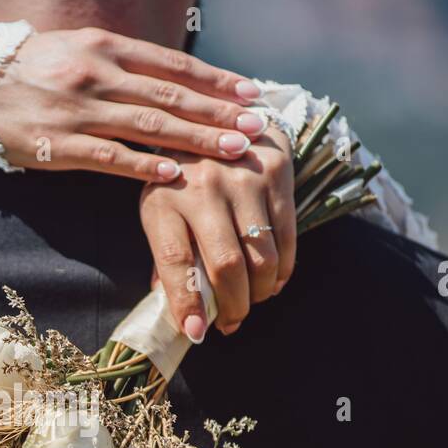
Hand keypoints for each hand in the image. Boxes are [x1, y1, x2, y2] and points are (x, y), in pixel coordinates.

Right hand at [0, 27, 267, 182]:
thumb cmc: (31, 72)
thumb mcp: (77, 50)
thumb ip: (122, 63)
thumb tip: (174, 78)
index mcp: (103, 46)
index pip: (172, 65)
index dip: (215, 80)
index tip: (250, 93)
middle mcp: (96, 74)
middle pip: (170, 96)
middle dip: (219, 112)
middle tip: (257, 125)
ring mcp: (78, 111)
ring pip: (150, 126)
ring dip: (197, 139)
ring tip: (234, 150)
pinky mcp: (60, 146)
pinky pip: (111, 158)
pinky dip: (146, 168)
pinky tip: (177, 176)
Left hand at [139, 128, 296, 338]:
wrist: (218, 114)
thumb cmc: (181, 175)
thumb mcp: (160, 207)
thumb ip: (168, 257)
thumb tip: (181, 312)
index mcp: (163, 199)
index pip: (176, 261)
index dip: (186, 302)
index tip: (195, 333)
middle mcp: (203, 187)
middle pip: (226, 264)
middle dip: (232, 306)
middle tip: (231, 323)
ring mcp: (243, 179)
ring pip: (262, 257)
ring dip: (260, 292)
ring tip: (251, 300)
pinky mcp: (276, 174)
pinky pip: (287, 238)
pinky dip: (282, 271)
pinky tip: (272, 280)